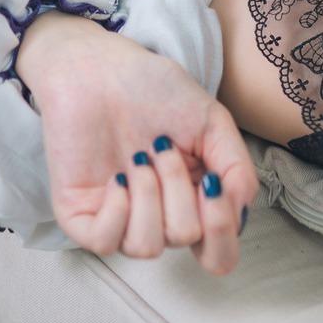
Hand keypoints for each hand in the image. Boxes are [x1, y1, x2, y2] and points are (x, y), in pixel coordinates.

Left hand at [15, 12, 257, 273]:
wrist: (99, 68)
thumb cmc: (154, 89)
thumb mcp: (212, 122)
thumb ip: (237, 168)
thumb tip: (240, 213)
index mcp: (194, 199)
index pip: (217, 254)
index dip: (222, 230)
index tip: (214, 183)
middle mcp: (159, 216)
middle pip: (185, 239)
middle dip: (180, 187)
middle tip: (163, 146)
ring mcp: (119, 218)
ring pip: (147, 246)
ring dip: (149, 195)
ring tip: (139, 156)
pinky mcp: (81, 216)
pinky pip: (105, 242)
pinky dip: (117, 209)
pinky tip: (118, 176)